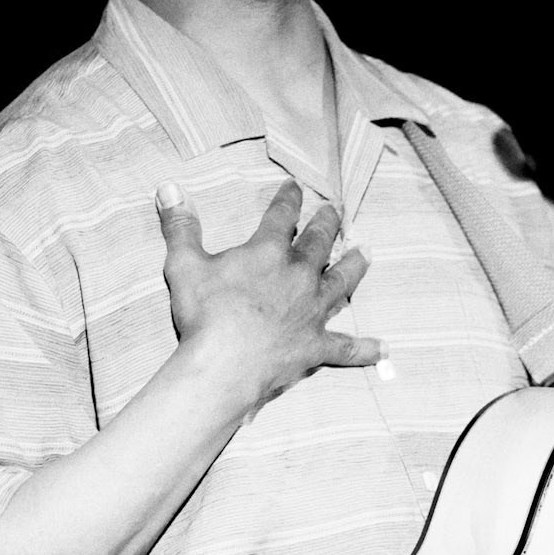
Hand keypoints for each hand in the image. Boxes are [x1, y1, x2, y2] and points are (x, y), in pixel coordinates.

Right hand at [156, 179, 380, 411]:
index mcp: (268, 252)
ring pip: (343, 283)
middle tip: (336, 210)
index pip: (282, 216)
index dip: (289, 198)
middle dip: (327, 223)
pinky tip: (385, 349)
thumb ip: (180, 225)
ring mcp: (313, 311)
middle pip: (319, 243)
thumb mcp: (184, 265)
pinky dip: (366, 349)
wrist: (224, 367)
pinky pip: (348, 347)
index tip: (295, 187)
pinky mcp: (317, 345)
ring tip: (367, 252)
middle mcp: (299, 276)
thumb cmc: (204, 315)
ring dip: (355, 267)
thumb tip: (169, 187)